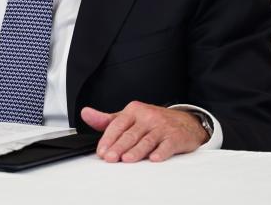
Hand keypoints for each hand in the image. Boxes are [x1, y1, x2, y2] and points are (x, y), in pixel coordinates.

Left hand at [81, 101, 209, 162]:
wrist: (185, 122)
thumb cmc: (153, 121)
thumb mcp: (129, 117)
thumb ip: (107, 120)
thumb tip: (85, 113)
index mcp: (134, 111)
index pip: (117, 125)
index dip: (108, 139)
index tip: (101, 152)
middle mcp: (148, 117)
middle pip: (130, 134)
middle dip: (119, 147)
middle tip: (110, 158)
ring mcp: (162, 127)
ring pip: (146, 141)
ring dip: (136, 151)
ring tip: (126, 159)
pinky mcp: (175, 137)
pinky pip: (167, 145)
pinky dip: (160, 152)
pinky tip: (154, 158)